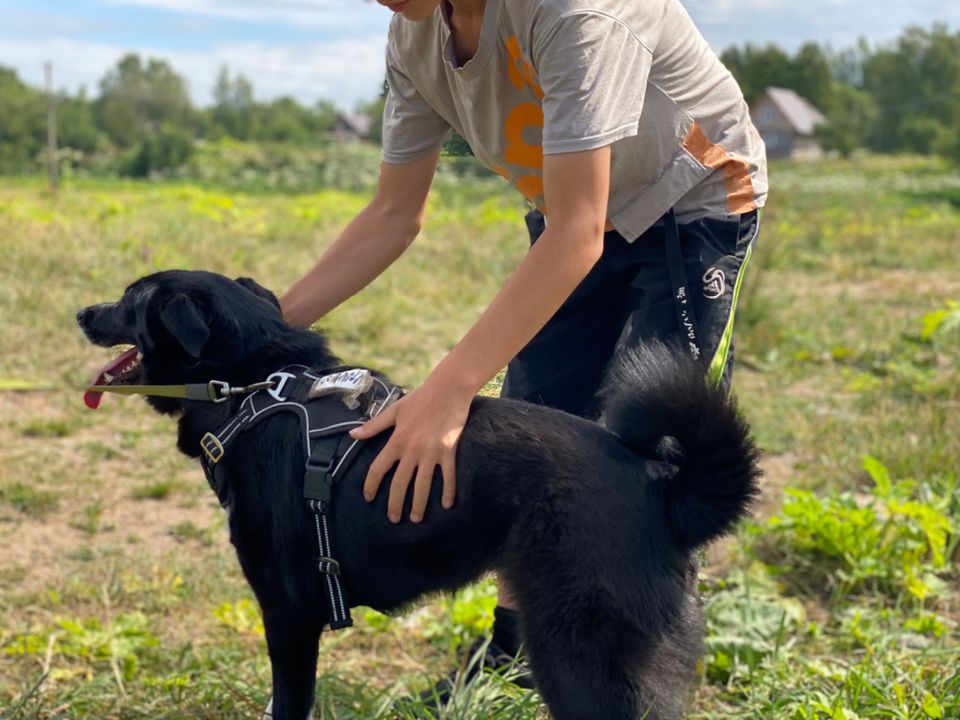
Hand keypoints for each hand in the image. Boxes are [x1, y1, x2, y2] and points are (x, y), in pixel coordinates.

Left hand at [350, 371, 470, 522]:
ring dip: (419, 504)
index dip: (371, 486)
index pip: (378, 468)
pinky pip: (448, 477)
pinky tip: (447, 505)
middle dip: (395, 504)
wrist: (449, 388)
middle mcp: (412, 450)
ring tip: (416, 518)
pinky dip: (448, 492)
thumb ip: (374, 425)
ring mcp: (431, 452)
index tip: (368, 498)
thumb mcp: (394, 410)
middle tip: (394, 519)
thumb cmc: (421, 397)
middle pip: (399, 483)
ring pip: (423, 485)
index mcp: (396, 440)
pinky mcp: (449, 451)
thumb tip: (352, 434)